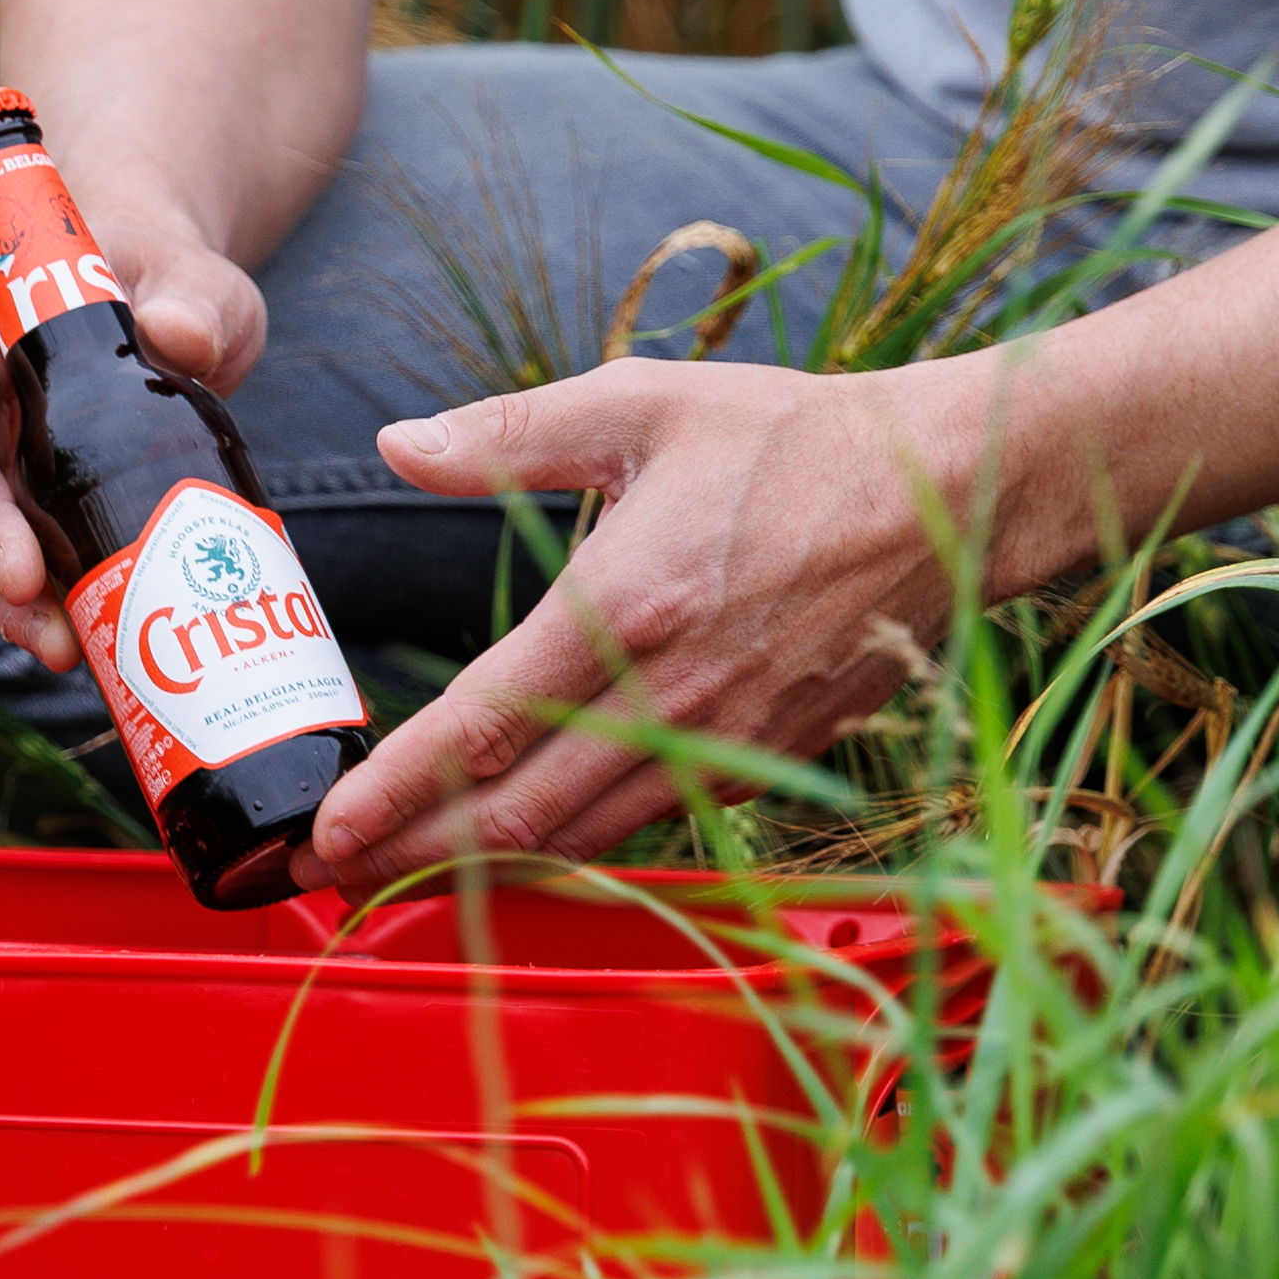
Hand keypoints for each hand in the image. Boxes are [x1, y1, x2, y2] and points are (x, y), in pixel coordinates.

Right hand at [0, 222, 265, 670]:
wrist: (169, 312)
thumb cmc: (170, 284)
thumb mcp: (196, 279)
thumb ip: (197, 298)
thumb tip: (184, 337)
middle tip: (25, 584)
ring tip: (60, 645)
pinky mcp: (21, 518)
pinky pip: (1, 573)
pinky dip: (26, 613)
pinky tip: (75, 644)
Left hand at [301, 352, 986, 893]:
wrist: (947, 494)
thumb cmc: (794, 439)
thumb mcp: (643, 404)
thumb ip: (509, 433)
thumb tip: (399, 444)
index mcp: (629, 602)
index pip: (486, 722)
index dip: (400, 787)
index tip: (330, 828)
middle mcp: (674, 693)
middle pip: (522, 810)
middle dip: (416, 852)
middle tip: (335, 874)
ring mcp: (726, 738)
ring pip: (586, 835)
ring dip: (487, 865)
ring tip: (408, 872)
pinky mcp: (767, 759)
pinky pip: (652, 823)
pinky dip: (578, 848)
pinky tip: (530, 843)